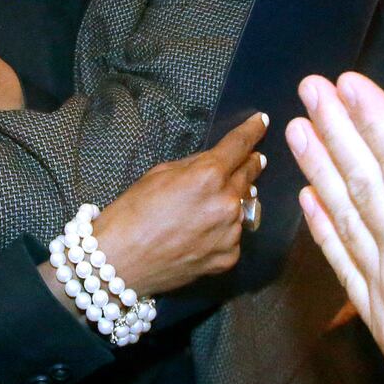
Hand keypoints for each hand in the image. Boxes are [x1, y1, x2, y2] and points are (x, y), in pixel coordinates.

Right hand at [91, 112, 267, 294]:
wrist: (121, 261)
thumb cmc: (132, 213)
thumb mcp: (159, 174)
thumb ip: (194, 165)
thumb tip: (215, 161)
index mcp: (207, 177)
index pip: (240, 146)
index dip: (252, 131)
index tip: (262, 121)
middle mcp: (226, 204)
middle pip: (249, 175)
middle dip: (250, 164)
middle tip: (253, 158)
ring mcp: (231, 234)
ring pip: (242, 207)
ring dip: (233, 200)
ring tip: (210, 205)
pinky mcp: (228, 257)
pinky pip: (234, 235)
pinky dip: (224, 229)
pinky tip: (202, 232)